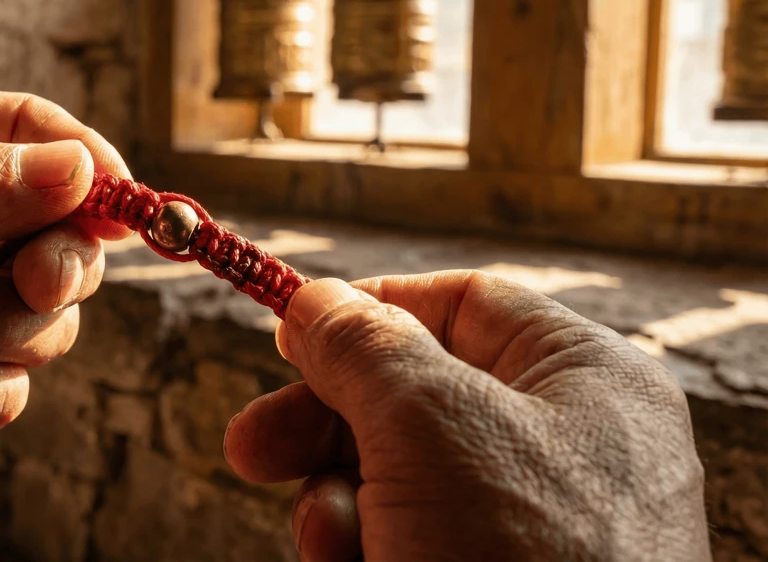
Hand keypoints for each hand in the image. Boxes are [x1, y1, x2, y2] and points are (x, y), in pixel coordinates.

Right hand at [224, 272, 709, 560]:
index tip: (295, 329)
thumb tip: (315, 299)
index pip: (466, 304)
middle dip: (322, 424)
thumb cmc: (520, 559)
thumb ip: (362, 346)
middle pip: (413, 396)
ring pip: (396, 479)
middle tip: (250, 446)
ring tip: (328, 536)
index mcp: (583, 378)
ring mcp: (531, 525)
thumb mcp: (428, 423)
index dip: (374, 308)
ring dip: (336, 501)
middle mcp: (564, 447)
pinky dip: (362, 547)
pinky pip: (408, 540)